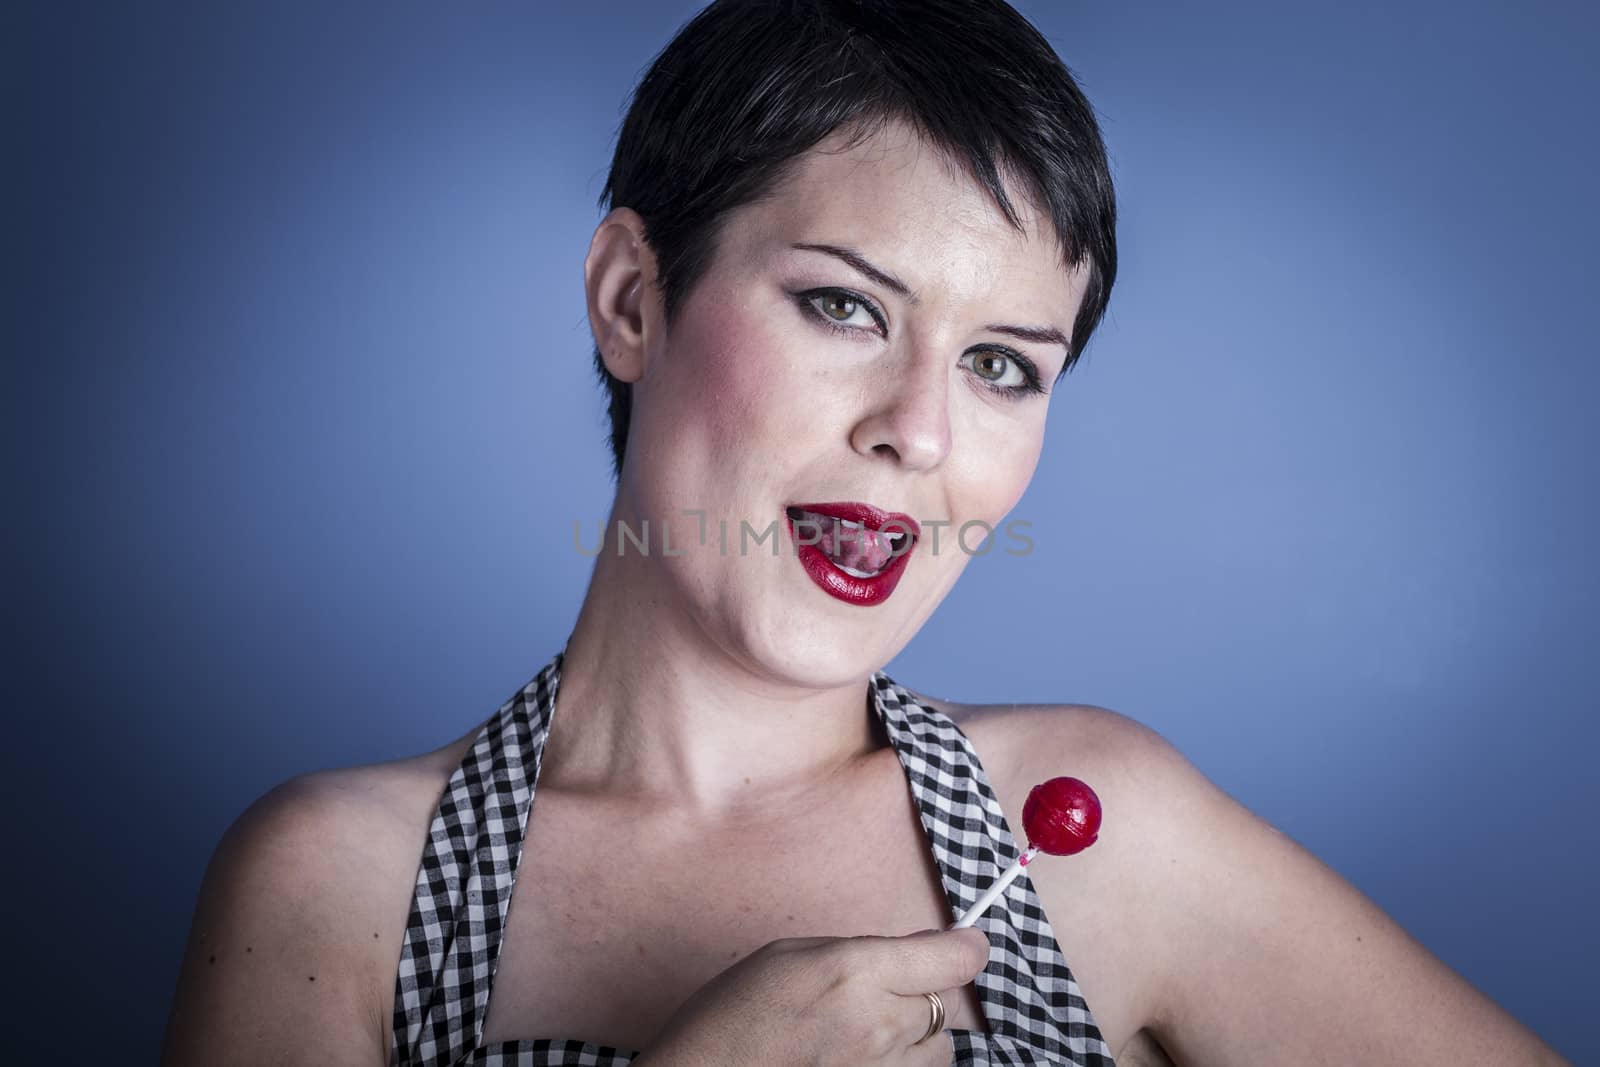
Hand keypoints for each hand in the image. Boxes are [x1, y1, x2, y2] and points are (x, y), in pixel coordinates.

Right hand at [636, 927, 989, 1065]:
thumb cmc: (728, 1020)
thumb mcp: (787, 957)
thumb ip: (858, 953)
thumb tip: (912, 955)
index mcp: (854, 973)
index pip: (950, 960)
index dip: (967, 948)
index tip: (970, 944)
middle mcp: (879, 1026)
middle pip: (948, 1005)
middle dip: (928, 994)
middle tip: (886, 995)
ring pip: (940, 1052)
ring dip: (920, 1040)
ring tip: (869, 1037)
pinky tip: (861, 1063)